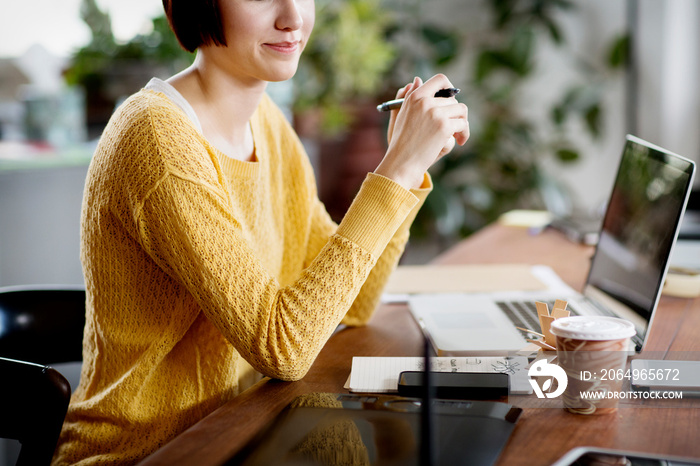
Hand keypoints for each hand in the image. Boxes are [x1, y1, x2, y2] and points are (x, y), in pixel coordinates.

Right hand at [378, 74, 468, 189]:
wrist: (401, 163)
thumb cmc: (400, 142)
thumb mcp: (401, 115)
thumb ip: (408, 97)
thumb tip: (417, 79)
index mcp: (415, 97)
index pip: (440, 80)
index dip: (450, 88)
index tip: (451, 100)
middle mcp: (425, 101)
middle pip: (453, 100)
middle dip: (455, 114)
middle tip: (454, 128)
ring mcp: (435, 113)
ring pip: (461, 110)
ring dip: (462, 123)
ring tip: (457, 135)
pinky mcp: (443, 126)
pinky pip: (462, 124)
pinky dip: (464, 133)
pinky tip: (460, 142)